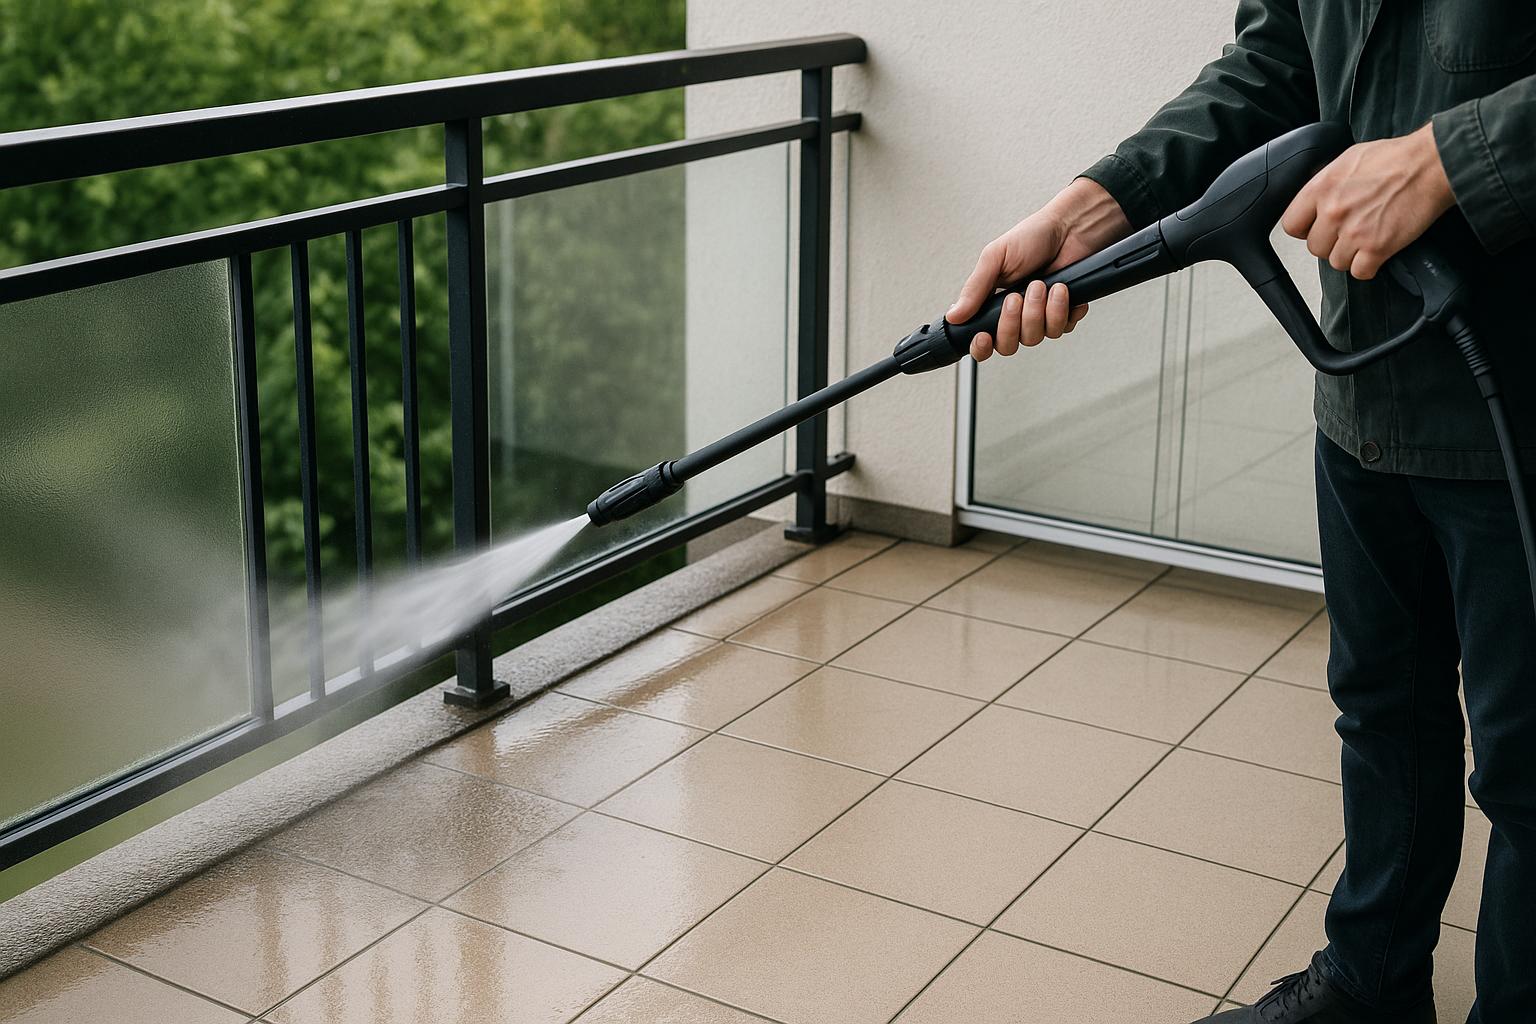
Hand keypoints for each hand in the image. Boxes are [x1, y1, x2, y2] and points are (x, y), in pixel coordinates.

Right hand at [948, 177, 1130, 361]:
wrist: (1069, 228)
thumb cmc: (1033, 237)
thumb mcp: (995, 258)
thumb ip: (974, 289)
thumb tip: (953, 315)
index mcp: (992, 303)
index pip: (982, 340)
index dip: (982, 346)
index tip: (984, 336)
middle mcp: (1015, 315)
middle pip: (1008, 345)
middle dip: (1013, 322)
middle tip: (1017, 296)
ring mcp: (1040, 317)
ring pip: (1035, 337)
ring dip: (1039, 310)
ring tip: (1042, 284)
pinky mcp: (1063, 315)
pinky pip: (1061, 329)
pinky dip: (1061, 308)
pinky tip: (1061, 289)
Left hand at [1280, 123, 1454, 280]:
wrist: (1432, 164)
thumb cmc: (1396, 158)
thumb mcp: (1348, 160)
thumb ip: (1327, 184)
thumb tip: (1317, 202)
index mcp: (1321, 189)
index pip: (1292, 225)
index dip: (1305, 230)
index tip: (1317, 228)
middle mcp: (1333, 212)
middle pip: (1316, 248)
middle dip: (1331, 243)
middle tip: (1351, 232)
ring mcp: (1354, 232)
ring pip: (1336, 262)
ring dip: (1351, 255)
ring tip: (1367, 238)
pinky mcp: (1377, 248)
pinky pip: (1360, 272)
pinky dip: (1368, 266)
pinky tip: (1378, 251)